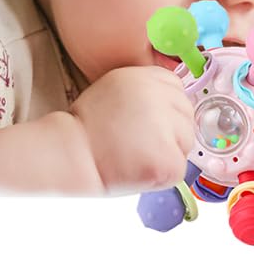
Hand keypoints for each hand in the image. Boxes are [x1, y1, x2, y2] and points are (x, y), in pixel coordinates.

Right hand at [71, 66, 195, 193]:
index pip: (177, 91)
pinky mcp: (166, 159)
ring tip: (136, 159)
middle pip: (186, 115)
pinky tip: (139, 172)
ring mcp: (166, 126)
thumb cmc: (87, 128)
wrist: (67, 156)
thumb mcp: (117, 88)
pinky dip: (162, 176)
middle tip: (140, 147)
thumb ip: (146, 90)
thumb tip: (172, 100)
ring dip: (167, 153)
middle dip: (169, 133)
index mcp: (148, 76)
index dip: (165, 113)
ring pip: (185, 141)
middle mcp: (160, 96)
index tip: (146, 127)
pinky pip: (178, 168)